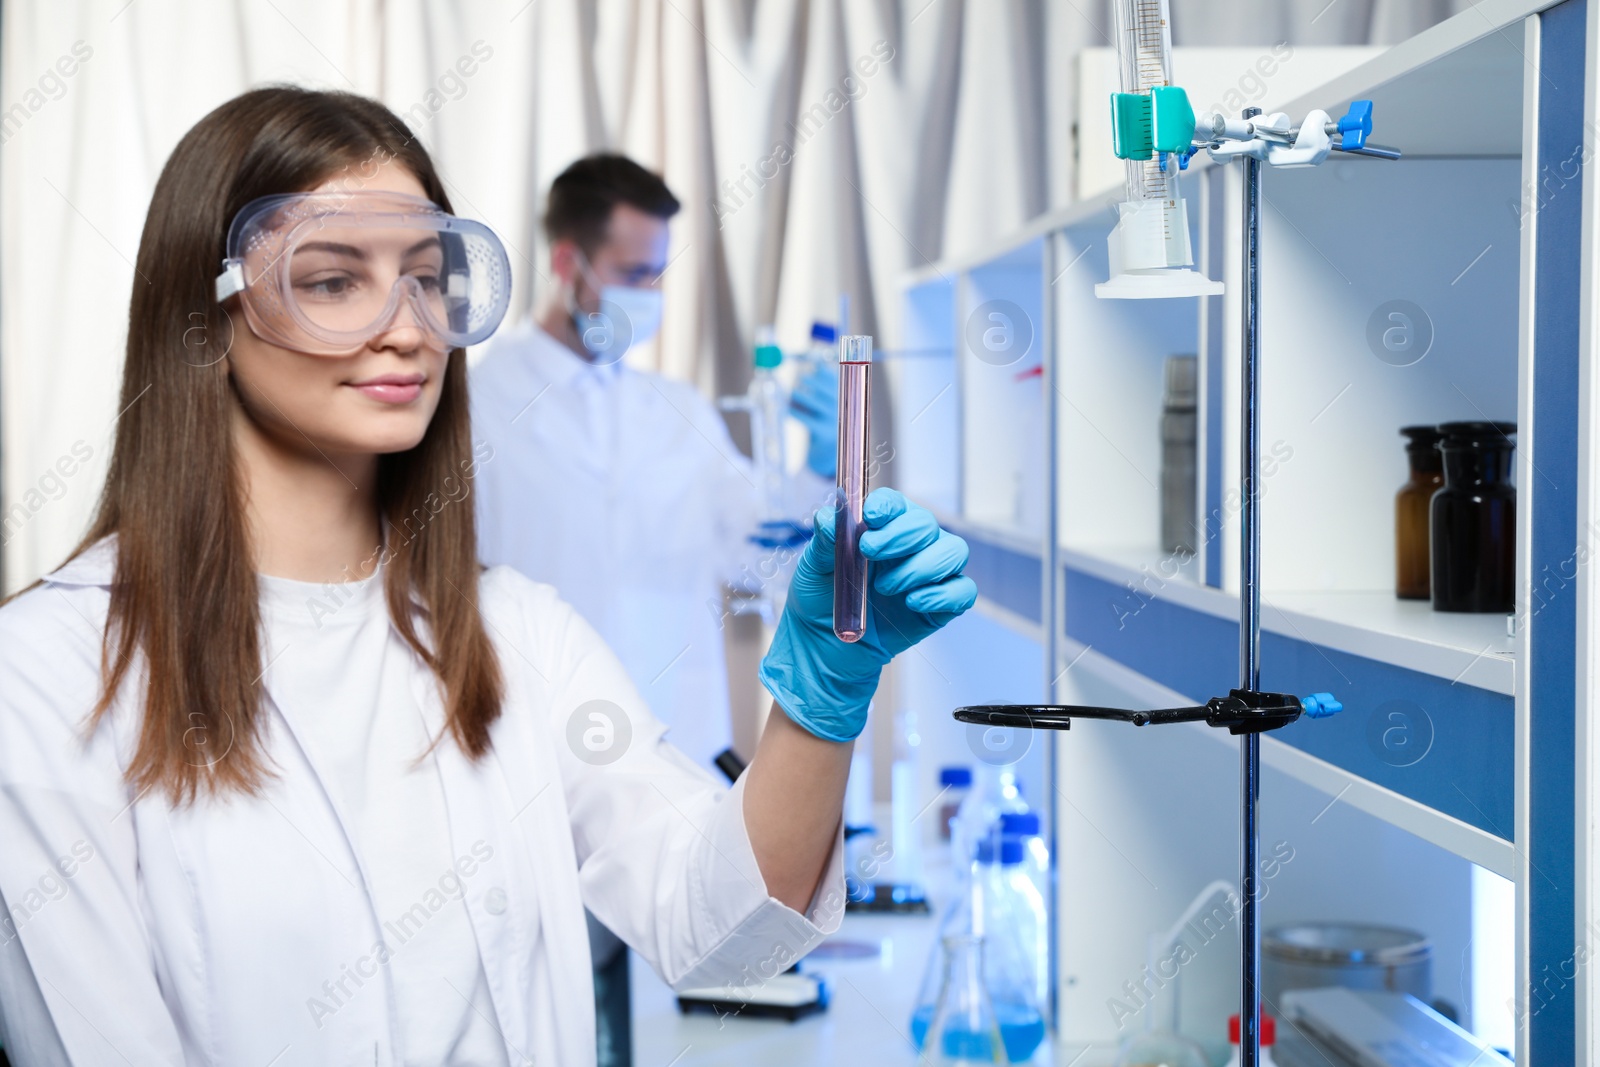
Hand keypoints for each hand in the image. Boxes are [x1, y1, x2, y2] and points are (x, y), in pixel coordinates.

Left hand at [759, 488, 977, 741]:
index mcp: (879, 529)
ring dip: (921, 567)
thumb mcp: (813, 570)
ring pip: (953, 551)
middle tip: (870, 554)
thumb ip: (825, 542)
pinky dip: (942, 595)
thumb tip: (828, 517)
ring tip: (887, 588)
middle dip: (902, 536)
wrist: (826, 650)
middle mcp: (909, 546)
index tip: (871, 517)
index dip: (889, 506)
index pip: (895, 504)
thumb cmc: (820, 602)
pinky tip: (913, 603)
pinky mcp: (941, 605)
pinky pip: (963, 591)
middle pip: (927, 524)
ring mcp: (928, 575)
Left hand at [789, 365, 838, 479]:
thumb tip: (816, 365)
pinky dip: (795, 410)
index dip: (825, 372)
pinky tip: (788, 407)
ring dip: (800, 395)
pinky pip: (806, 418)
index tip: (815, 365)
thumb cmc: (829, 419)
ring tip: (793, 392)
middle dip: (812, 381)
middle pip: (826, 389)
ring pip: (814, 402)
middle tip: (802, 378)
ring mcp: (834, 420)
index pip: (837, 380)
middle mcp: (844, 408)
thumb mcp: (831, 402)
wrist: (831, 449)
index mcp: (847, 398)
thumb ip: (826, 385)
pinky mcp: (823, 432)